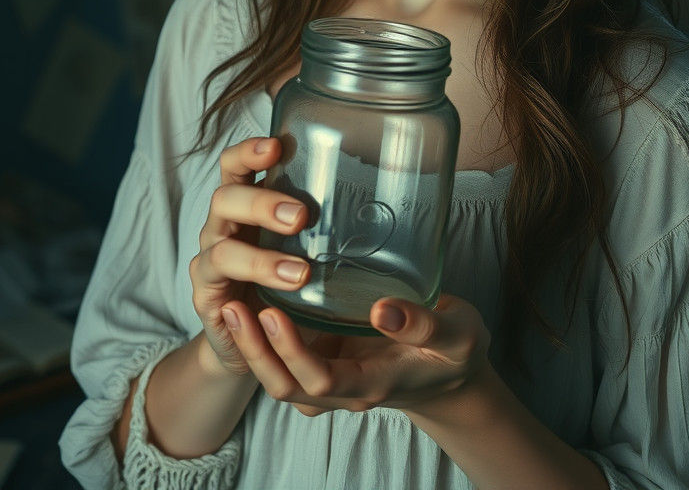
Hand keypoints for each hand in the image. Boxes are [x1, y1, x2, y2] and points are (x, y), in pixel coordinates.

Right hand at [188, 136, 312, 375]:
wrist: (251, 339)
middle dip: (262, 203)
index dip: (248, 152)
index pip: (235, 167)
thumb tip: (390, 200)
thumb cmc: (285, 281)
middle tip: (301, 217)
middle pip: (225, 198)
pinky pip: (220, 292)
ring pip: (222, 249)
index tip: (276, 147)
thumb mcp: (307, 245)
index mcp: (244, 205)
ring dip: (262, 260)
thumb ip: (330, 222)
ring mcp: (210, 263)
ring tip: (301, 273)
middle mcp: (222, 228)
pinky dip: (248, 294)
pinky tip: (274, 299)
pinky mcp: (206, 298)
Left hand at [222, 292, 490, 415]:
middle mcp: (346, 388)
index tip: (271, 312)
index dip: (290, 351)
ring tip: (231, 303)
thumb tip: (384, 310)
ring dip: (253, 346)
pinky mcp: (330, 358)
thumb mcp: (457, 335)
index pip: (319, 380)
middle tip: (233, 305)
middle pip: (285, 385)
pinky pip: (288, 358)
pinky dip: (265, 339)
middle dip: (255, 351)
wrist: (454, 374)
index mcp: (374, 383)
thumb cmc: (457, 352)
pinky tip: (254, 300)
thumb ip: (424, 325)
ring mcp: (334, 376)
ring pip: (280, 376)